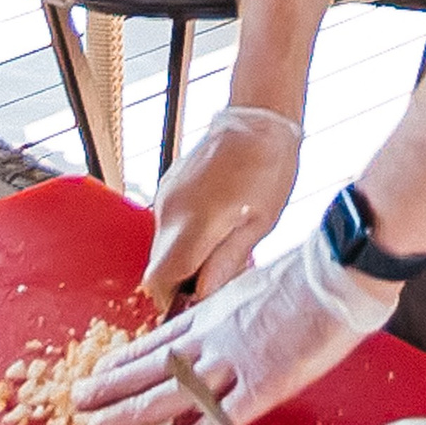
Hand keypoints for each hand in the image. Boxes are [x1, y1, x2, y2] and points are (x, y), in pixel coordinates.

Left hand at [76, 233, 397, 424]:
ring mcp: (235, 360)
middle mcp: (213, 336)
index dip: (126, 359)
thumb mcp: (251, 284)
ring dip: (132, 411)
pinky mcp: (265, 381)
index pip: (157, 341)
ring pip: (172, 391)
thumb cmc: (306, 273)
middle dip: (111, 386)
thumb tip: (220, 319)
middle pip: (150, 366)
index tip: (100, 369)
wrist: (337, 268)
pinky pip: (227, 415)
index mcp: (213, 312)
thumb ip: (230, 308)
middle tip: (77, 399)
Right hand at [141, 106, 302, 305]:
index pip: (159, 281)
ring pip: (163, 247)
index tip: (196, 303)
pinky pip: (168, 225)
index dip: (173, 301)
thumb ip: (226, 262)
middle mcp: (169, 212)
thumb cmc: (267, 171)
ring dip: (185, 259)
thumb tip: (203, 295)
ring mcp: (165, 197)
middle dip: (182, 282)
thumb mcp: (258, 225)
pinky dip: (185, 237)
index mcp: (193, 225)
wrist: (257, 121)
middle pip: (159, 267)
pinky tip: (216, 226)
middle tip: (219, 277)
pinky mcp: (167, 188)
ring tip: (224, 247)